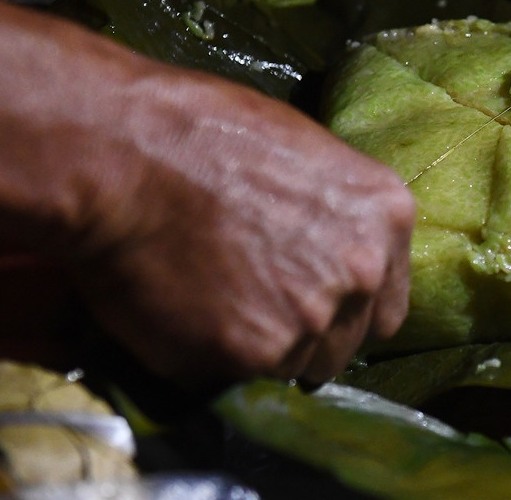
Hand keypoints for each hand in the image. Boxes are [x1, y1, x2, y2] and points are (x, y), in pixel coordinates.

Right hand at [0, 0, 413, 387]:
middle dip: (304, 334)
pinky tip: (180, 311)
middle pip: (346, 342)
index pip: (387, 301)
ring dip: (258, 350)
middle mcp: (364, 272)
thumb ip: (330, 215)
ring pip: (294, 367)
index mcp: (385, 215)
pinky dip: (208, 360)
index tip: (306, 300)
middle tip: (247, 303)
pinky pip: (237, 379)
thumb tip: (321, 251)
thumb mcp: (298, 152)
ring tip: (207, 300)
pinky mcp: (253, 356)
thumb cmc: (197, 131)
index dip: (343, 306)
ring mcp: (312, 319)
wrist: (123, 152)